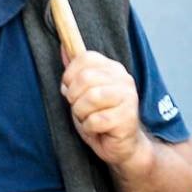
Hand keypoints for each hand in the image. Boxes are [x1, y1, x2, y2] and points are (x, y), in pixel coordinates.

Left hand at [60, 49, 144, 171]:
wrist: (122, 145)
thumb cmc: (100, 116)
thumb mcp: (83, 91)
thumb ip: (75, 71)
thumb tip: (63, 47)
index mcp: (112, 68)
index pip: (84, 58)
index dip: (70, 75)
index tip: (71, 89)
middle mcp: (124, 79)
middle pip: (85, 78)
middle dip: (74, 97)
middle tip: (81, 108)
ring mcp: (129, 98)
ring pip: (90, 98)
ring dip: (82, 113)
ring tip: (89, 118)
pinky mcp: (128, 118)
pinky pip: (95, 120)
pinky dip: (89, 127)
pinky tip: (98, 129)